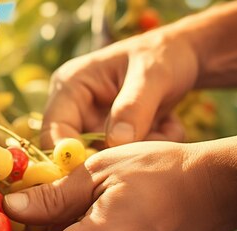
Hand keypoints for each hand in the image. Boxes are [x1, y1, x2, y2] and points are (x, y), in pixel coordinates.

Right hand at [42, 28, 196, 147]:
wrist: (184, 56)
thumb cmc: (164, 55)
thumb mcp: (152, 76)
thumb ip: (133, 108)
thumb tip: (115, 141)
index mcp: (70, 86)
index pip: (53, 129)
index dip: (67, 155)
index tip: (98, 170)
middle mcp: (74, 107)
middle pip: (74, 149)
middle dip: (109, 155)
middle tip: (143, 151)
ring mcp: (92, 123)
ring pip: (101, 156)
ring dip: (133, 152)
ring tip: (164, 131)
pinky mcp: (110, 136)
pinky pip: (119, 156)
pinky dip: (144, 149)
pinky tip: (166, 129)